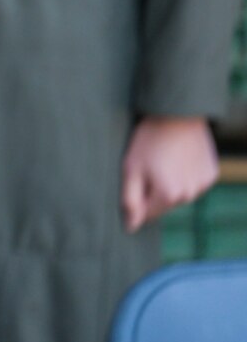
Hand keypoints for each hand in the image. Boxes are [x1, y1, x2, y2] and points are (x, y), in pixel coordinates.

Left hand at [121, 115, 218, 231]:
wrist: (177, 114)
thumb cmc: (149, 140)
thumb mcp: (131, 168)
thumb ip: (130, 200)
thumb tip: (131, 227)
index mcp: (168, 195)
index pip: (148, 214)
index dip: (136, 200)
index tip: (133, 181)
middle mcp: (190, 195)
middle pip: (165, 203)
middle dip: (154, 190)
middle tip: (147, 165)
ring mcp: (203, 185)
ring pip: (181, 193)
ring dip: (171, 183)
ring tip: (163, 159)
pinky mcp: (211, 173)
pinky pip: (194, 182)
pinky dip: (186, 174)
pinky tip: (179, 156)